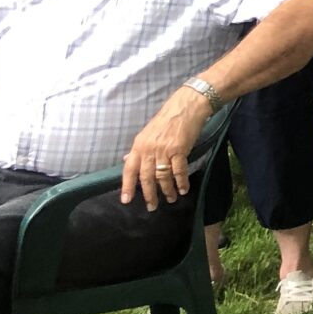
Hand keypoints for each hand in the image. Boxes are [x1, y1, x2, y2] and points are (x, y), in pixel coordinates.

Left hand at [120, 88, 210, 209]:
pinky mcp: (179, 150)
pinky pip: (179, 170)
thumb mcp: (147, 133)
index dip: (127, 186)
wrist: (186, 106)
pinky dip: (181, 182)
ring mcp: (164, 150)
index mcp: (139, 146)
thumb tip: (126, 160)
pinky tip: (183, 189)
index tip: (126, 200)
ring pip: (163, 176)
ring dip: (167, 190)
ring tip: (171, 199)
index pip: (129, 170)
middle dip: (149, 194)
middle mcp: (149, 149)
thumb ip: (138, 149)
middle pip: (146, 177)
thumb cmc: (167, 119)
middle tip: (152, 206)